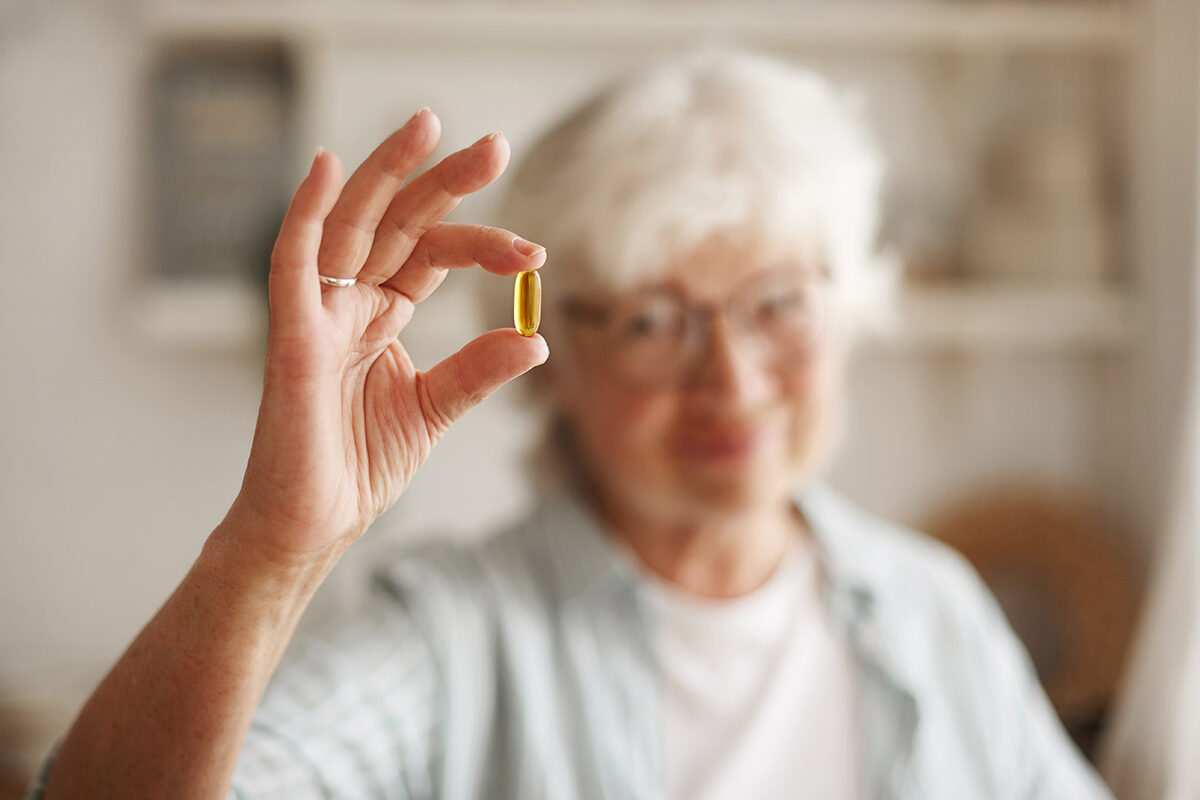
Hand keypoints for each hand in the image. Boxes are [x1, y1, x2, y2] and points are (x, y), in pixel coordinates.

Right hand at [225, 109, 547, 563]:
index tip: (535, 255)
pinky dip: (305, 212)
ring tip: (429, 125)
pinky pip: (292, 262)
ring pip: (351, 224)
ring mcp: (318, 314)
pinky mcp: (291, 336)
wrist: (316, 524)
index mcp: (381, 316)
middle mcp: (349, 303)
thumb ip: (478, 370)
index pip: (431, 255)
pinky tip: (328, 166)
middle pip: (398, 223)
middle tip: (495, 147)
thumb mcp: (434, 409)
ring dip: (388, 173)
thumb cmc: (358, 465)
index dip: (481, 243)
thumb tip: (534, 339)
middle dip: (444, 182)